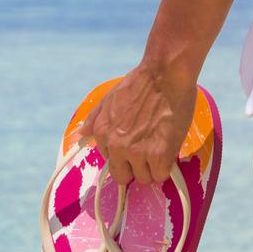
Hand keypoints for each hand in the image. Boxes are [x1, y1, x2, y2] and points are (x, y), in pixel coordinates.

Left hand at [85, 63, 198, 186]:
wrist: (165, 74)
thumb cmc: (141, 83)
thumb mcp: (108, 98)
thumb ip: (95, 118)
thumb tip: (83, 134)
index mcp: (102, 134)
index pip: (111, 162)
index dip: (126, 156)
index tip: (136, 146)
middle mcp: (116, 146)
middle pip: (123, 176)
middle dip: (136, 168)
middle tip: (149, 153)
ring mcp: (137, 152)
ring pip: (144, 177)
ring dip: (154, 167)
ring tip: (161, 146)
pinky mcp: (159, 154)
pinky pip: (161, 175)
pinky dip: (167, 166)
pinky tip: (169, 149)